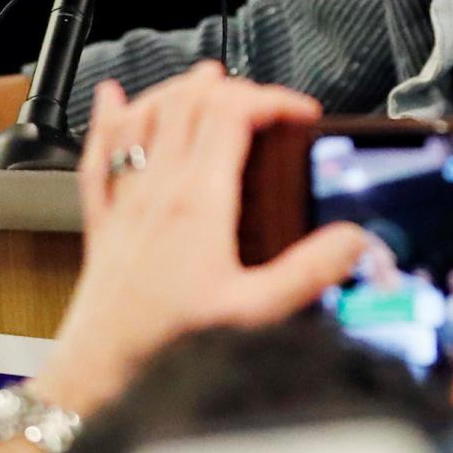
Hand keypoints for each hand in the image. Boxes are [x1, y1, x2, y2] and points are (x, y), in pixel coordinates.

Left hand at [31, 65, 369, 415]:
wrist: (100, 372)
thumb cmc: (167, 344)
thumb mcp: (254, 313)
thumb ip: (307, 273)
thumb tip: (352, 240)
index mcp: (197, 202)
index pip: (232, 114)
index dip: (272, 99)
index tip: (301, 114)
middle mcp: (158, 188)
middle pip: (189, 101)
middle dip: (234, 87)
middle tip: (267, 104)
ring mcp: (126, 199)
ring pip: (146, 115)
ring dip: (178, 89)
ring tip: (207, 80)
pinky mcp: (104, 219)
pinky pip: (100, 152)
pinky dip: (109, 119)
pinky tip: (113, 101)